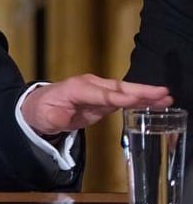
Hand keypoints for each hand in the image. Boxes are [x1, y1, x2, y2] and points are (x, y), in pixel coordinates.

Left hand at [20, 74, 172, 135]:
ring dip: (145, 95)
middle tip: (162, 93)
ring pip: (125, 92)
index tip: (136, 99)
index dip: (118, 97)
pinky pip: (123, 99)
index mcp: (76, 88)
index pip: (101, 93)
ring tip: (166, 98)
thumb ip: (61, 117)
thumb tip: (70, 118)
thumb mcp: (48, 116)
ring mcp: (98, 91)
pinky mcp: (103, 100)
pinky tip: (155, 103)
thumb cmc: (41, 110)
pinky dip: (139, 101)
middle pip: (118, 88)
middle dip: (140, 91)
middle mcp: (90, 86)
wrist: (37, 108)